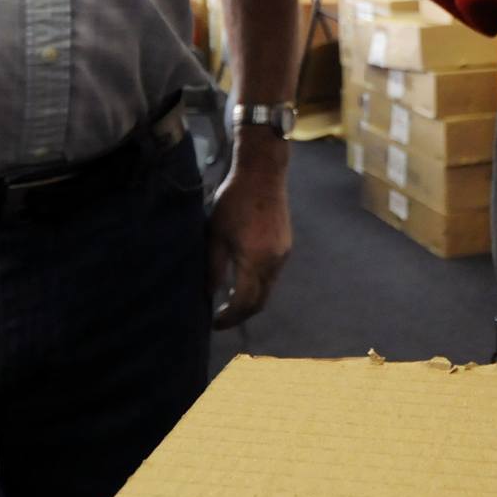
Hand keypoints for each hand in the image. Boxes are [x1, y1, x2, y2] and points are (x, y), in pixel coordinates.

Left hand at [207, 135, 290, 328]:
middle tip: (222, 318)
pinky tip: (244, 279)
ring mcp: (283, 255)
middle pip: (260, 301)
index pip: (243, 302)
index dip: (229, 317)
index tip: (214, 323)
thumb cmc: (234, 201)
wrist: (264, 174)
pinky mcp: (287, 247)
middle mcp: (274, 262)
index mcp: (254, 260)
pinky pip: (273, 275)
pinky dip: (259, 284)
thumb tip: (210, 294)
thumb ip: (214, 268)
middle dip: (241, 315)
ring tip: (230, 300)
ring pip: (268, 289)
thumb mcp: (216, 234)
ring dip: (251, 300)